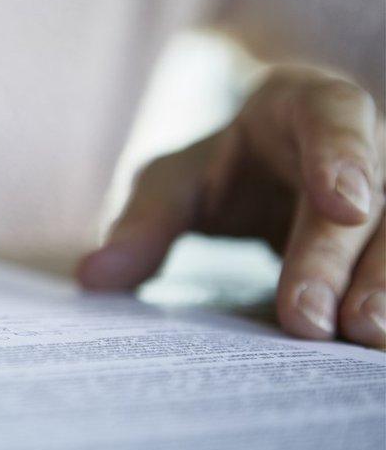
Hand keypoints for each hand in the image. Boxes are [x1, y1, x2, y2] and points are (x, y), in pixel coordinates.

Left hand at [77, 65, 384, 347]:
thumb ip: (144, 222)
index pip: (333, 114)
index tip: (344, 205)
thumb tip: (93, 277)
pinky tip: (374, 344)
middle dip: (337, 259)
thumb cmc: (222, 170)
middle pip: (371, 194)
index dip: (342, 156)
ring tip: (363, 339)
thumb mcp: (175, 182)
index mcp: (302, 105)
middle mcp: (366, 141)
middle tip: (308, 321)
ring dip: (384, 286)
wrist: (268, 168)